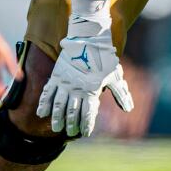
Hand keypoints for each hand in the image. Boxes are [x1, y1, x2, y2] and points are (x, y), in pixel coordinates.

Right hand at [36, 0, 132, 136]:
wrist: (89, 37)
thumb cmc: (105, 57)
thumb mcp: (115, 75)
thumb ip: (120, 93)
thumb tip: (128, 108)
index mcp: (92, 90)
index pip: (88, 113)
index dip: (86, 125)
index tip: (84, 133)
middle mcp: (77, 88)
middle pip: (72, 112)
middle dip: (70, 124)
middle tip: (69, 132)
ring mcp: (65, 82)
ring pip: (58, 105)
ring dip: (56, 118)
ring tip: (55, 127)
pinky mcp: (56, 74)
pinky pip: (47, 92)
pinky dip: (43, 103)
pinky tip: (41, 112)